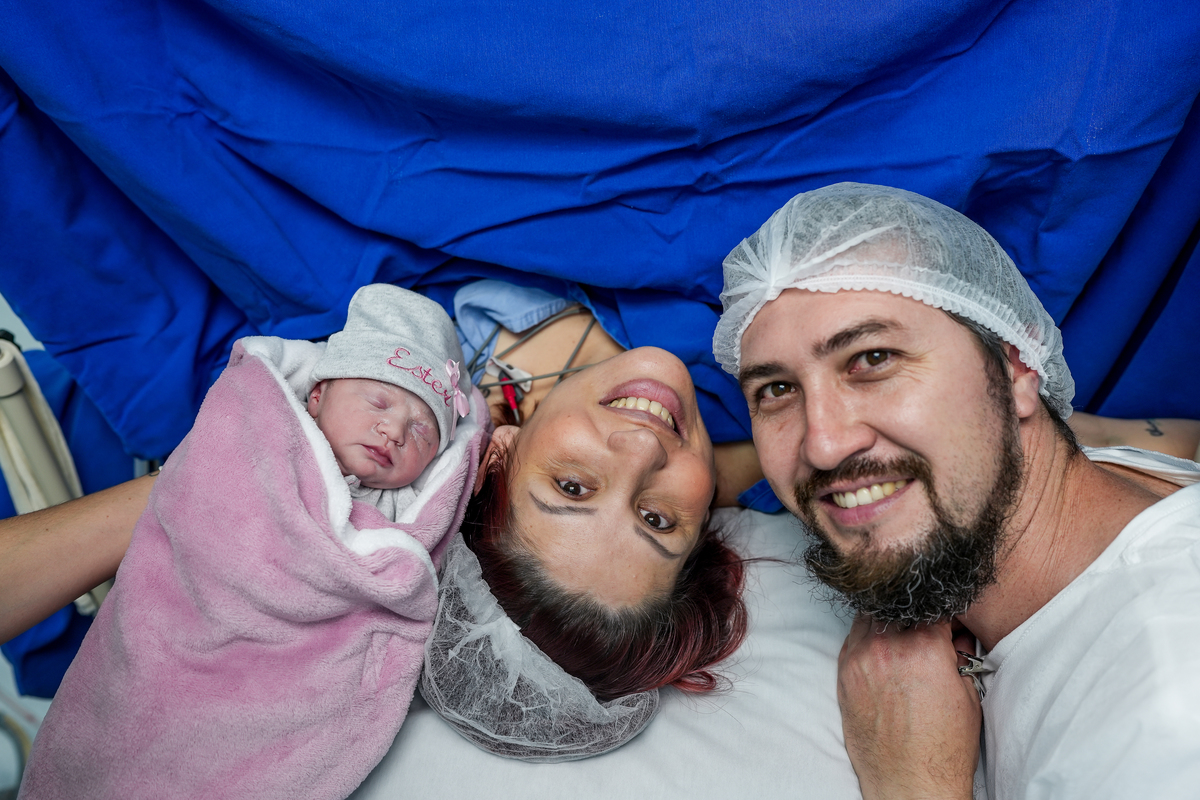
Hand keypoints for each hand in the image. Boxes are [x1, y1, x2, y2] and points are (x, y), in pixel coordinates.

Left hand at [837, 616, 980, 799]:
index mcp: (924, 646)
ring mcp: (861, 659)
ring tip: (901, 639)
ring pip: (870, 618)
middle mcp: (887, 646)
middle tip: (923, 631)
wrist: (910, 781)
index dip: (943, 615)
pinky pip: (853, 640)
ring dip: (887, 622)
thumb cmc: (943, 746)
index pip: (932, 609)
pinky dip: (867, 639)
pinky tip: (881, 652)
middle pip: (898, 609)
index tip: (946, 624)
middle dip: (913, 616)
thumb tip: (954, 636)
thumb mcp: (967, 694)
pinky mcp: (844, 675)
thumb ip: (957, 655)